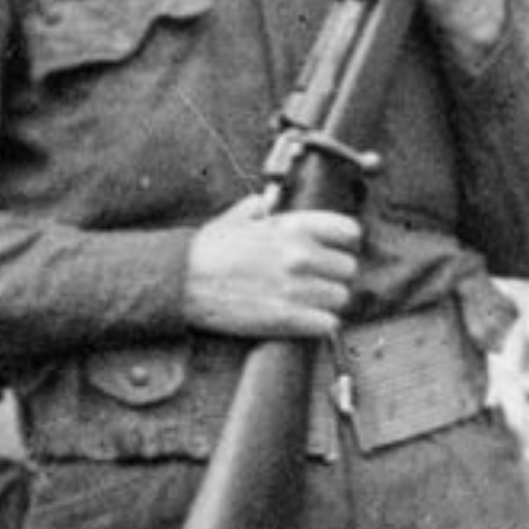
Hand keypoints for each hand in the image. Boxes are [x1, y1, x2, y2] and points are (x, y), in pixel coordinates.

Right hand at [181, 192, 360, 337]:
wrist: (179, 282)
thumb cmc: (206, 251)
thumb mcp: (233, 219)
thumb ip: (257, 209)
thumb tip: (263, 203)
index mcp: (293, 227)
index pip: (349, 231)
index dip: (344, 243)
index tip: (335, 250)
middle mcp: (301, 255)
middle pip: (348, 269)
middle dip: (335, 276)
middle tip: (318, 282)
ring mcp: (296, 288)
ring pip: (341, 298)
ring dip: (329, 302)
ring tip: (310, 302)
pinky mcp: (287, 318)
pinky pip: (328, 323)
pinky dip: (320, 324)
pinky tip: (305, 320)